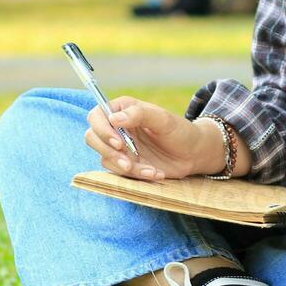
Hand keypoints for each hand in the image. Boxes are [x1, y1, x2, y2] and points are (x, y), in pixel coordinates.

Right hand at [85, 96, 212, 182]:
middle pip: (92, 138)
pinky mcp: (126, 163)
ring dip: (126, 167)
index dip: (102, 130)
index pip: (96, 116)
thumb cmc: (180, 131)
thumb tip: (114, 118)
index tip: (118, 143)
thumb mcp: (164, 120)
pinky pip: (120, 173)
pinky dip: (137, 176)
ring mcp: (119, 147)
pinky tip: (155, 173)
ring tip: (151, 170)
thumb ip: (140, 114)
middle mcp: (117, 127)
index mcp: (123, 109)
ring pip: (105, 159)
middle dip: (109, 152)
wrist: (193, 154)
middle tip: (129, 162)